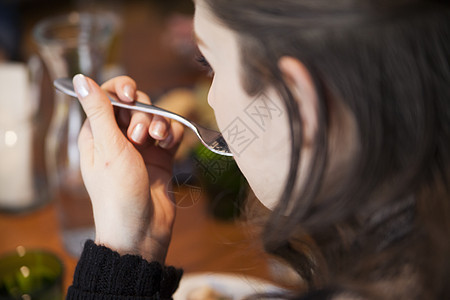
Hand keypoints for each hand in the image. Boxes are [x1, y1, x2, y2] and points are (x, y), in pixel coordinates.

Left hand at [73, 74, 183, 262]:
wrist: (142, 230)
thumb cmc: (117, 193)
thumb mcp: (107, 148)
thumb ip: (99, 111)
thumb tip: (79, 78)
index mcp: (98, 133)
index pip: (108, 96)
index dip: (121, 90)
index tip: (130, 97)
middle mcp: (119, 137)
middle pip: (135, 104)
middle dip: (142, 114)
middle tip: (139, 137)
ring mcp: (142, 147)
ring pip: (155, 116)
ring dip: (159, 123)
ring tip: (157, 141)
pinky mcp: (162, 156)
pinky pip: (170, 132)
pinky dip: (172, 133)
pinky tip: (169, 145)